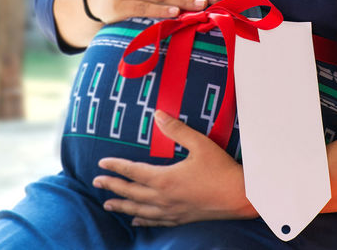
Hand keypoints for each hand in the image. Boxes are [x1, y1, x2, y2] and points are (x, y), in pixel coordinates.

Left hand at [93, 110, 258, 226]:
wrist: (240, 197)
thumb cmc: (221, 170)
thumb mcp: (200, 144)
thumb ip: (177, 129)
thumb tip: (158, 115)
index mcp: (165, 179)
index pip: (132, 172)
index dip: (116, 166)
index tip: (101, 163)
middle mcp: (163, 198)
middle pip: (130, 192)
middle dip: (111, 187)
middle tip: (96, 183)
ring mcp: (171, 211)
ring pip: (138, 210)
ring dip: (121, 206)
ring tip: (107, 205)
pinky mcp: (180, 219)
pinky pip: (155, 221)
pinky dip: (141, 220)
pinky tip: (135, 221)